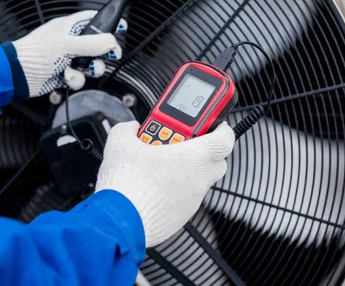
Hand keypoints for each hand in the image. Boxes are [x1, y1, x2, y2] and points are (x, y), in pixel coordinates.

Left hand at [12, 10, 125, 96]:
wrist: (17, 75)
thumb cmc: (34, 53)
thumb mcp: (66, 45)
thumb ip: (91, 43)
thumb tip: (111, 41)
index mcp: (69, 27)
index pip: (93, 20)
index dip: (109, 23)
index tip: (122, 28)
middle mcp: (70, 42)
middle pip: (97, 46)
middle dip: (104, 53)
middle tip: (111, 56)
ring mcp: (67, 59)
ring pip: (90, 65)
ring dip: (88, 70)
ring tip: (80, 70)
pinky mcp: (63, 75)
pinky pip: (79, 78)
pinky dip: (74, 80)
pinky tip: (65, 78)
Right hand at [95, 121, 234, 246]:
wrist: (119, 221)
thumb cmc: (128, 183)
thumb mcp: (121, 141)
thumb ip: (130, 128)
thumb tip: (131, 128)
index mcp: (194, 157)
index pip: (225, 140)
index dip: (222, 129)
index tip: (215, 124)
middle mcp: (199, 180)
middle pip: (217, 161)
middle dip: (204, 150)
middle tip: (181, 143)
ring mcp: (192, 201)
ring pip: (199, 181)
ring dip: (186, 171)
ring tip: (159, 165)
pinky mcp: (181, 217)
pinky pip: (185, 198)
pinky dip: (175, 190)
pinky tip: (153, 186)